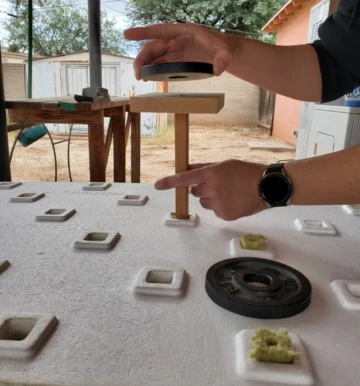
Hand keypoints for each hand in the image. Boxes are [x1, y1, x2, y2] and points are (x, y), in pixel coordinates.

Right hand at [123, 23, 238, 79]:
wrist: (224, 54)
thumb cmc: (224, 49)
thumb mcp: (225, 53)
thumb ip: (223, 59)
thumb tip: (219, 69)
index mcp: (184, 31)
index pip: (160, 30)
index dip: (143, 32)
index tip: (127, 34)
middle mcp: (176, 39)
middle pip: (153, 46)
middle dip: (142, 58)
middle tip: (138, 74)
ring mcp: (174, 49)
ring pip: (154, 55)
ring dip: (145, 65)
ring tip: (141, 77)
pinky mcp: (175, 59)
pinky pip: (160, 63)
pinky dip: (152, 69)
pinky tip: (148, 77)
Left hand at [155, 160, 268, 220]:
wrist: (267, 186)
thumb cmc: (246, 172)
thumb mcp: (225, 165)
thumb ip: (205, 168)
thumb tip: (188, 168)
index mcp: (212, 174)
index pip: (186, 178)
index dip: (170, 182)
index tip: (157, 185)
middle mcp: (212, 189)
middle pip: (195, 191)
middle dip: (201, 188)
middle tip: (217, 185)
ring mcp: (218, 204)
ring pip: (204, 202)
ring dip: (210, 198)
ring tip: (228, 193)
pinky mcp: (224, 215)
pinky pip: (215, 211)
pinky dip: (221, 207)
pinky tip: (233, 201)